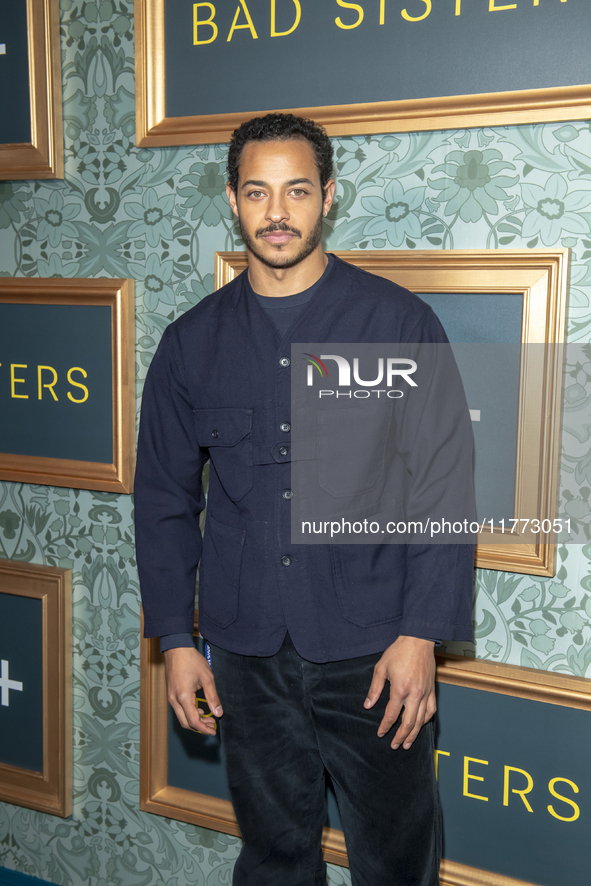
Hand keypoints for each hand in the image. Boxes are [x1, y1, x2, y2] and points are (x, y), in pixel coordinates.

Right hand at [164, 645, 222, 734]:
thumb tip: (218, 713)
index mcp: (183, 697)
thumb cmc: (192, 661)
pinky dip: (189, 712)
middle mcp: (174, 700)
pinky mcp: (170, 693)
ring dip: (194, 720)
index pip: (193, 721)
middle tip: (212, 725)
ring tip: (208, 716)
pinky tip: (199, 708)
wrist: (176, 648)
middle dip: (199, 727)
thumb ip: (213, 697)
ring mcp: (170, 697)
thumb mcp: (207, 678)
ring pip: (181, 716)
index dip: (204, 729)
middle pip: (185, 722)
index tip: (213, 731)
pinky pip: (179, 709)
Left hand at [364, 635, 435, 749]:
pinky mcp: (432, 690)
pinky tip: (421, 725)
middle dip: (400, 737)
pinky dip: (426, 721)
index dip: (385, 726)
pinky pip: (431, 710)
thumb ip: (375, 689)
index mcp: (400, 689)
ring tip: (408, 744)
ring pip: (421, 720)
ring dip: (414, 734)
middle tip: (394, 745)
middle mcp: (415, 694)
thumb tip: (368, 705)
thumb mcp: (381, 668)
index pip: (391, 715)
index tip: (380, 733)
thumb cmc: (398, 652)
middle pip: (408, 723)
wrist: (418, 640)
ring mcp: (426, 693)